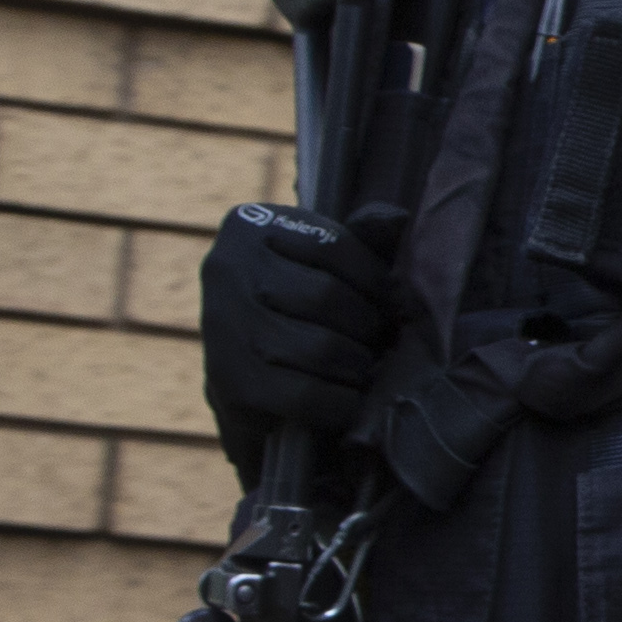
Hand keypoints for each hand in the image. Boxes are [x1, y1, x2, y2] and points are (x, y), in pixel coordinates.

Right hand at [201, 204, 403, 460]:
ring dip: (359, 365)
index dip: (377, 279)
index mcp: (248, 226)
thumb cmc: (298, 308)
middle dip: (370, 326)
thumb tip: (398, 218)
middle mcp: (225, 270)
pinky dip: (342, 402)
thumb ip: (362, 239)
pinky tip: (349, 400)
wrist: (244, 379)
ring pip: (322, 347)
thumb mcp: (324, 263)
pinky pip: (308, 394)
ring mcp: (222, 327)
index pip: (333, 244)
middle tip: (383, 343)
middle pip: (328, 296)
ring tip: (367, 368)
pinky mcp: (228, 383)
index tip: (393, 303)